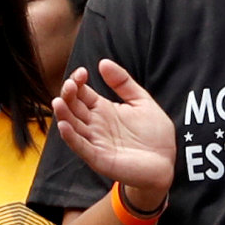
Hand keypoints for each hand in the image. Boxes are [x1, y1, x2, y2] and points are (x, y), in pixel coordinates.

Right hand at [54, 60, 177, 207]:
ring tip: (58, 102)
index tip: (82, 72)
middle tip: (71, 85)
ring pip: (72, 126)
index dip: (78, 82)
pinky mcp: (99, 158)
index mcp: (103, 109)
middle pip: (73, 108)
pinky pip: (81, 147)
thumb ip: (123, 82)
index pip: (82, 93)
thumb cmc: (154, 134)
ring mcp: (96, 141)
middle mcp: (95, 125)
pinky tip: (64, 125)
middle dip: (68, 95)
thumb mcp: (142, 101)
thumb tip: (103, 62)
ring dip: (63, 115)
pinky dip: (71, 137)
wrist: (166, 162)